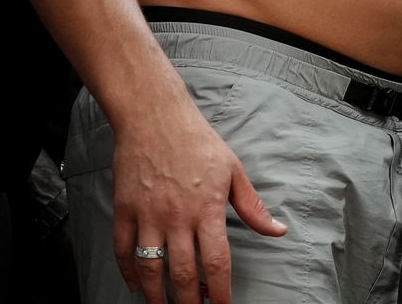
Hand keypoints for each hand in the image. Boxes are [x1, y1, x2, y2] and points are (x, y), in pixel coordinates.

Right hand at [111, 91, 285, 303]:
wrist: (154, 115)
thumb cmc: (197, 140)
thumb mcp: (233, 169)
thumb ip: (253, 206)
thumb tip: (278, 230)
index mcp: (207, 208)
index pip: (216, 262)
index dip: (221, 292)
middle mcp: (177, 216)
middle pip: (183, 274)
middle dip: (191, 302)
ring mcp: (148, 214)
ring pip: (151, 269)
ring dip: (157, 296)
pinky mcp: (124, 209)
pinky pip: (123, 249)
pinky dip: (128, 272)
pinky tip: (137, 285)